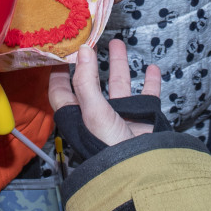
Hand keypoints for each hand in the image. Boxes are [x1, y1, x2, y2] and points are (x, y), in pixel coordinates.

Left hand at [47, 39, 162, 150]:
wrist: (142, 168)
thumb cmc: (111, 148)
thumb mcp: (94, 112)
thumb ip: (87, 81)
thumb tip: (83, 50)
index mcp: (79, 116)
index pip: (61, 92)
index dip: (59, 74)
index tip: (60, 54)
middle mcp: (98, 115)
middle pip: (91, 83)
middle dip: (91, 62)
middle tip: (90, 42)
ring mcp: (121, 115)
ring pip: (119, 84)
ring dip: (119, 64)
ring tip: (118, 44)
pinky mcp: (142, 117)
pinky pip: (147, 95)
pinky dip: (150, 81)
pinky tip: (152, 69)